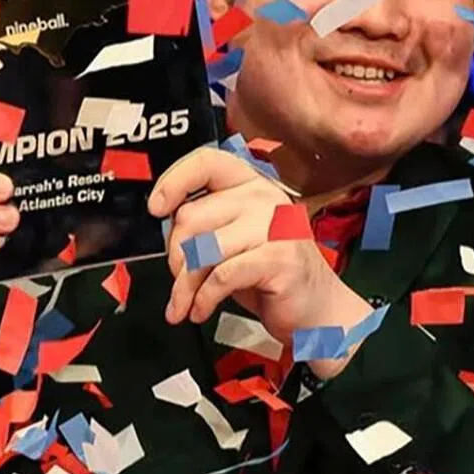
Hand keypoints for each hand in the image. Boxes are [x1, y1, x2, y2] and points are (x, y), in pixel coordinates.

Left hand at [149, 147, 371, 371]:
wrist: (316, 310)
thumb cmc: (270, 275)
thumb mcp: (234, 240)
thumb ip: (206, 224)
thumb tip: (163, 227)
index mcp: (252, 185)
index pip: (207, 162)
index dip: (174, 180)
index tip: (156, 209)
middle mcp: (265, 198)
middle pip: (192, 216)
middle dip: (175, 257)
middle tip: (179, 282)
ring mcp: (275, 227)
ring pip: (203, 249)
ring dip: (185, 286)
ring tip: (185, 305)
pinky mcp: (278, 258)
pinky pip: (221, 276)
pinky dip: (204, 299)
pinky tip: (201, 311)